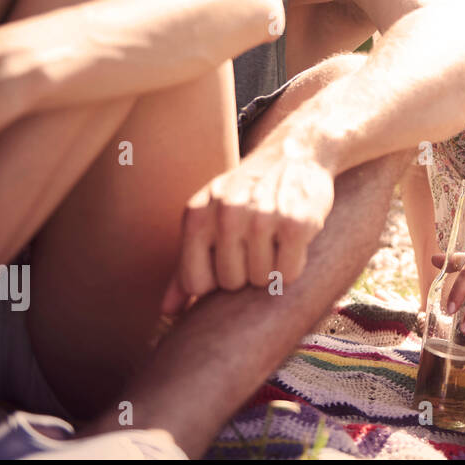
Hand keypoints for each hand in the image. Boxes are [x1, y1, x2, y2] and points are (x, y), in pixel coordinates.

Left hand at [161, 143, 333, 314]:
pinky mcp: (296, 224)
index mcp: (198, 213)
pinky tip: (292, 242)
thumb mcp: (209, 217)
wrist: (296, 153)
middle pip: (231, 283)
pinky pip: (288, 274)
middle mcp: (227, 213)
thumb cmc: (248, 192)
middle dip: (246, 273)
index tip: (230, 260)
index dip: (216, 281)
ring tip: (275, 239)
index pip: (196, 282)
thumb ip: (186, 262)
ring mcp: (262, 217)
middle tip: (257, 245)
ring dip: (271, 268)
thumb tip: (168, 311)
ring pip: (261, 280)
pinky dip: (293, 266)